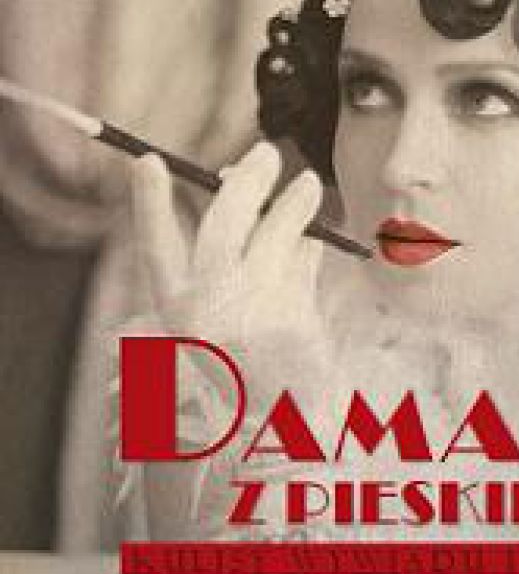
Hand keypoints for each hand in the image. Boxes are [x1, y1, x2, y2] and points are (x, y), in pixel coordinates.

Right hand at [130, 141, 331, 406]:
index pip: (153, 248)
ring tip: (309, 182)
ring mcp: (254, 314)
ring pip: (277, 234)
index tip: (147, 159)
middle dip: (244, 181)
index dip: (148, 203)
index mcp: (178, 312)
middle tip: (265, 152)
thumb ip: (227, 255)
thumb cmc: (248, 358)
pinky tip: (316, 238)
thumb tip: (240, 181)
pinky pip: (306, 260)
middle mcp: (209, 312)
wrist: (288, 421)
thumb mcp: (218, 313)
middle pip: (222, 226)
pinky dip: (313, 242)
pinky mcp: (295, 317)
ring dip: (295, 201)